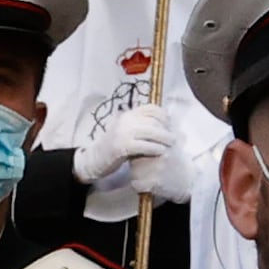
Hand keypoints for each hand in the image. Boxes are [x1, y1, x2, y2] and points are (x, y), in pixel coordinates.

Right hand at [75, 107, 205, 211]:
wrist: (94, 160)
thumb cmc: (114, 146)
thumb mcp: (126, 130)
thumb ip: (140, 125)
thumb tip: (163, 123)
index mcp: (127, 115)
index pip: (150, 108)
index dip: (164, 115)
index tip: (170, 124)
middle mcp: (125, 120)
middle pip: (153, 120)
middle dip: (166, 128)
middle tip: (174, 137)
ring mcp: (122, 133)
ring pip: (150, 131)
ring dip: (164, 138)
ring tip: (171, 144)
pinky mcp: (121, 146)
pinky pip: (144, 145)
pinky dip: (155, 148)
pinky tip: (161, 152)